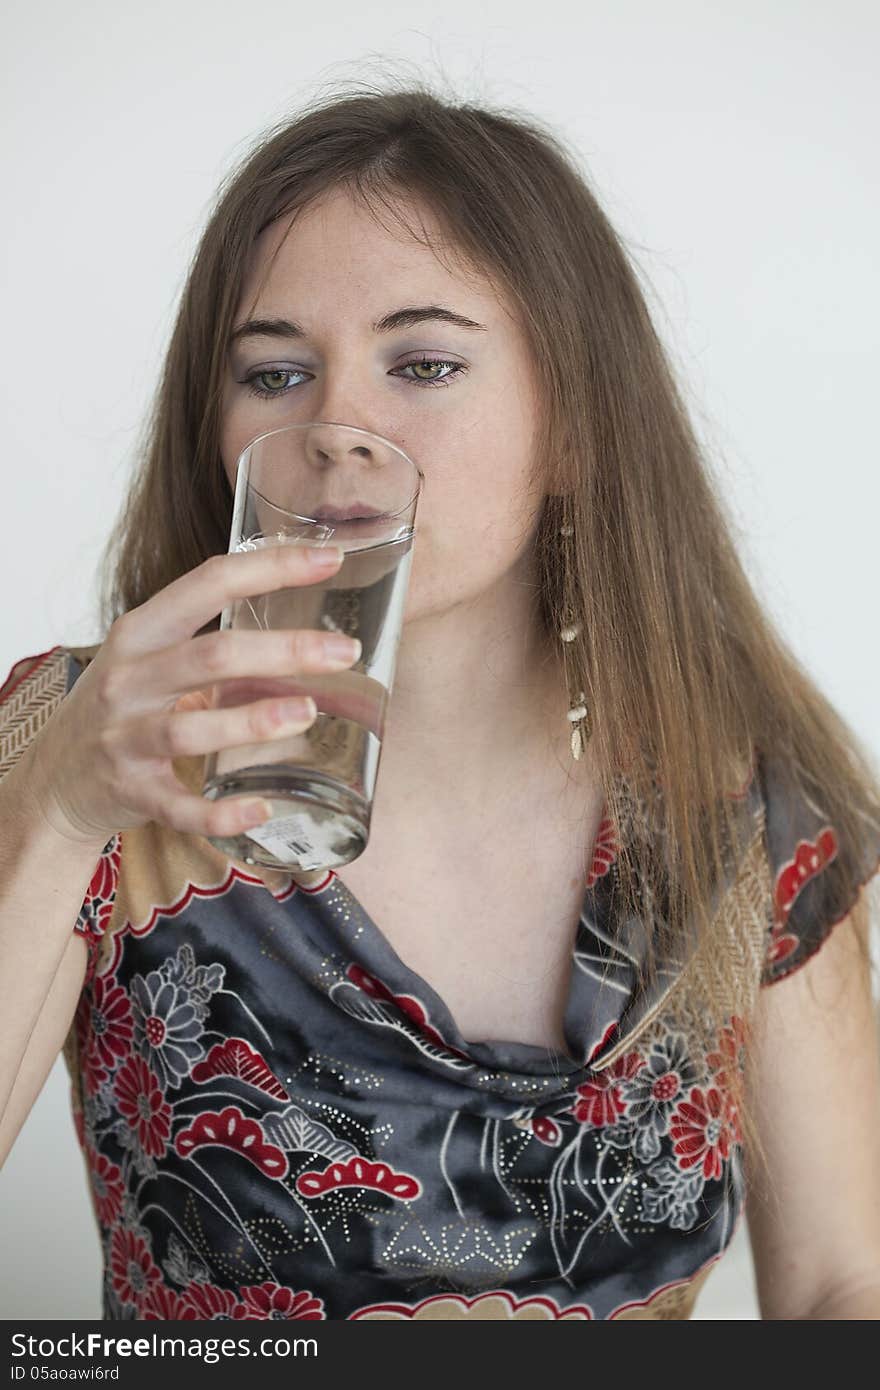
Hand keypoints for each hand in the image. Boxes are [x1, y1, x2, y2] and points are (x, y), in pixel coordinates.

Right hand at [25, 545, 361, 847]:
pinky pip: (180, 806)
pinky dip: (221, 812)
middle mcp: (129, 679)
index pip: (210, 583)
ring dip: (253, 720)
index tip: (330, 559)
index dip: (272, 567)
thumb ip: (214, 642)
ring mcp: (125, 738)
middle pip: (213, 654)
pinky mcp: (131, 792)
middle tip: (345, 651)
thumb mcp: (153, 659)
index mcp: (142, 632)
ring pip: (190, 727)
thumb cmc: (123, 707)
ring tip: (309, 713)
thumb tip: (304, 629)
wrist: (56, 777)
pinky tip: (262, 809)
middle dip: (284, 649)